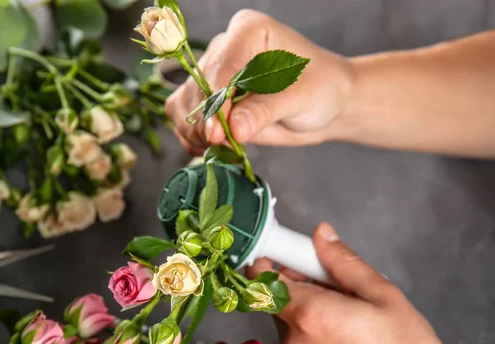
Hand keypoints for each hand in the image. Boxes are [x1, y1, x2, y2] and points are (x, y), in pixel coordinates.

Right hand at [166, 9, 355, 154]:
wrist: (325, 104)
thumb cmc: (320, 88)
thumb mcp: (300, 97)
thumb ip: (264, 111)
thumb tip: (234, 128)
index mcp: (247, 32)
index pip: (219, 65)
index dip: (214, 101)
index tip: (218, 132)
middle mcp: (224, 50)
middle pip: (195, 88)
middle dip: (206, 122)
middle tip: (226, 144)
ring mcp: (212, 76)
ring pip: (182, 105)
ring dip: (196, 133)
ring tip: (223, 148)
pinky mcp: (208, 101)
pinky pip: (183, 120)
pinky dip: (193, 139)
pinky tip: (215, 148)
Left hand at [246, 222, 479, 343]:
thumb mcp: (382, 294)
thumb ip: (343, 262)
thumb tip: (320, 234)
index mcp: (309, 315)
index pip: (262, 282)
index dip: (269, 263)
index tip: (288, 254)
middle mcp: (295, 341)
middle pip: (277, 299)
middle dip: (295, 281)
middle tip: (330, 276)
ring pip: (289, 320)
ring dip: (305, 305)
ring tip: (346, 306)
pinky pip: (300, 340)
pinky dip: (312, 327)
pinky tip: (345, 328)